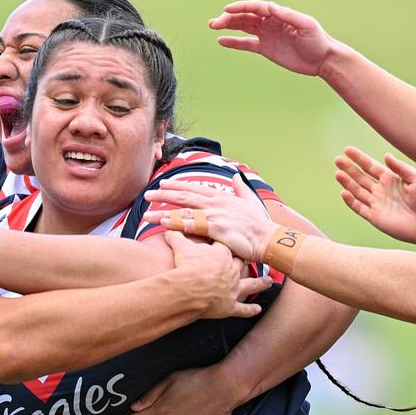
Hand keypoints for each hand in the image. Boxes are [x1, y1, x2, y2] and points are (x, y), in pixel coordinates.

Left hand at [144, 175, 274, 261]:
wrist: (268, 239)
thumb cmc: (260, 224)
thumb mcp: (250, 200)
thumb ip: (241, 188)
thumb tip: (236, 175)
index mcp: (222, 196)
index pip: (194, 187)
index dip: (177, 185)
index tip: (163, 184)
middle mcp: (215, 202)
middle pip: (184, 195)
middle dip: (164, 194)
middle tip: (147, 194)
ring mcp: (215, 215)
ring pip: (183, 211)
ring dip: (163, 211)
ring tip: (146, 214)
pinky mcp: (216, 228)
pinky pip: (191, 225)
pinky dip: (176, 223)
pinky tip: (163, 223)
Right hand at [165, 232, 271, 318]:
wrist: (187, 287)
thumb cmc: (185, 265)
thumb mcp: (179, 246)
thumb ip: (176, 237)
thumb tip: (168, 229)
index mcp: (222, 254)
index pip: (228, 246)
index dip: (231, 244)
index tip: (236, 240)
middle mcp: (231, 271)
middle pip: (241, 264)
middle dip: (246, 261)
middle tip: (253, 259)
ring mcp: (233, 288)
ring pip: (250, 284)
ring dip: (260, 283)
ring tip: (268, 281)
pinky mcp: (230, 306)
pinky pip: (243, 309)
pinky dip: (250, 309)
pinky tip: (257, 309)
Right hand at [209, 0, 337, 76]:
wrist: (323, 60)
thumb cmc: (317, 40)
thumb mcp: (306, 26)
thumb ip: (287, 15)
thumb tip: (270, 6)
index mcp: (279, 14)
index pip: (256, 7)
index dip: (241, 7)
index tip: (227, 10)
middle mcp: (270, 22)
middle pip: (246, 16)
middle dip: (229, 18)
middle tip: (215, 23)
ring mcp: (267, 34)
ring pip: (243, 27)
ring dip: (228, 26)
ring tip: (213, 26)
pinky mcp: (266, 48)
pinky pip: (246, 43)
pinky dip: (234, 42)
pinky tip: (221, 41)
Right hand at [336, 147, 415, 249]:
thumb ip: (401, 168)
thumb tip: (385, 155)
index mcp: (391, 180)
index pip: (370, 166)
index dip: (359, 158)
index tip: (348, 150)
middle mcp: (381, 190)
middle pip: (361, 178)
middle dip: (349, 169)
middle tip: (338, 160)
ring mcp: (377, 204)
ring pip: (357, 191)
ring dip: (347, 183)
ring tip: (338, 173)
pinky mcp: (375, 217)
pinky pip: (359, 208)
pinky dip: (351, 201)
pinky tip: (344, 192)